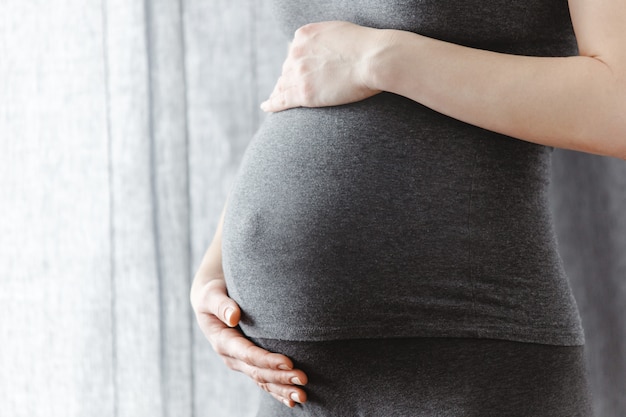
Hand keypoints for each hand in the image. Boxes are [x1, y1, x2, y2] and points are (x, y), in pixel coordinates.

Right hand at [191, 278, 307, 407]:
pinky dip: (277, 392)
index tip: (289, 362)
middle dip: (280, 377)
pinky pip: (263, 381)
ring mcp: (239, 362)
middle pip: (258, 371)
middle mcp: (230, 356)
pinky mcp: (247, 363)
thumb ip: (221, 304)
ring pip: (262, 380)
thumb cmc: (212, 293)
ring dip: (282, 389)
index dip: (268, 360)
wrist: (208, 300)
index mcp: (222, 341)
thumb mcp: (211, 294)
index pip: (248, 354)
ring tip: (303, 394)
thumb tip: (233, 316)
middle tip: (303, 378)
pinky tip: (292, 401)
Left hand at [261, 21, 382, 111]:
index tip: (296, 71)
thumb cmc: (367, 46)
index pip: (294, 52)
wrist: (374, 59)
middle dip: (289, 78)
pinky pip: (281, 100)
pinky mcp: (303, 94)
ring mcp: (298, 74)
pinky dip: (272, 104)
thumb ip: (325, 40)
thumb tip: (326, 48)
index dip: (296, 64)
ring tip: (275, 100)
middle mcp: (296, 53)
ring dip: (280, 92)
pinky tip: (266, 107)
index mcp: (303, 36)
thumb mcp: (339, 32)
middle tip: (289, 88)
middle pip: (287, 69)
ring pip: (282, 85)